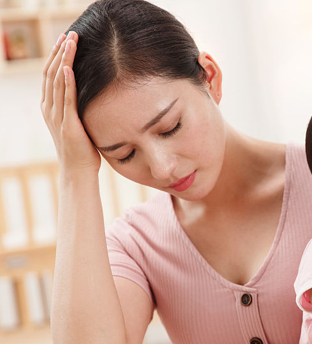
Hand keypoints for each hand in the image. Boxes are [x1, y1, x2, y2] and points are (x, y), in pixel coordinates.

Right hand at [41, 31, 100, 175]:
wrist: (79, 171)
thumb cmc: (82, 148)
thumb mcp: (78, 122)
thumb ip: (78, 107)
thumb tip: (91, 93)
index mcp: (50, 107)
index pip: (51, 75)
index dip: (57, 56)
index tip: (66, 39)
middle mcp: (50, 109)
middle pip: (52, 73)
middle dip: (60, 52)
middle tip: (70, 34)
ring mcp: (57, 117)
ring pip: (57, 82)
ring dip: (64, 60)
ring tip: (71, 42)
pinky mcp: (68, 125)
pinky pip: (66, 100)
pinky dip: (66, 83)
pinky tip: (69, 68)